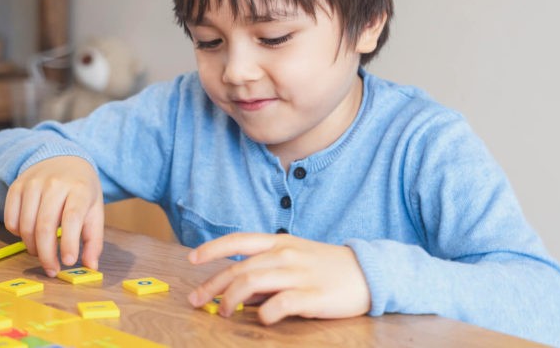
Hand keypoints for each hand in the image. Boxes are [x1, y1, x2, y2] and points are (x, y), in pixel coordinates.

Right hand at [4, 156, 103, 276]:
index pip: (72, 218)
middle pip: (45, 226)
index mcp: (80, 188)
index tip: (67, 263)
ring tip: (42, 251)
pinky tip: (29, 234)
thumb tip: (91, 266)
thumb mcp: (95, 210)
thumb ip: (94, 239)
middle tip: (51, 270)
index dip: (68, 243)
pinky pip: (10, 219)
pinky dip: (18, 235)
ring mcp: (33, 183)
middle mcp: (55, 183)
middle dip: (46, 254)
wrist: (63, 159)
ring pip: (26, 226)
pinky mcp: (16, 186)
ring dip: (32, 247)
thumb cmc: (81, 190)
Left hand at [187, 233, 369, 323]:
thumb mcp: (294, 259)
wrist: (367, 271)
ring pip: (251, 283)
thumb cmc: (325, 266)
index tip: (192, 258)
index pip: (238, 240)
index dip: (212, 248)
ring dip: (231, 300)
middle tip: (197, 300)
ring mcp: (297, 274)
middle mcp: (285, 254)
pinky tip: (261, 318)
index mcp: (279, 241)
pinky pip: (279, 304)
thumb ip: (266, 272)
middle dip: (212, 285)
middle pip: (238, 268)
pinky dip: (264, 313)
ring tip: (223, 312)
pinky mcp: (311, 295)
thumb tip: (238, 292)